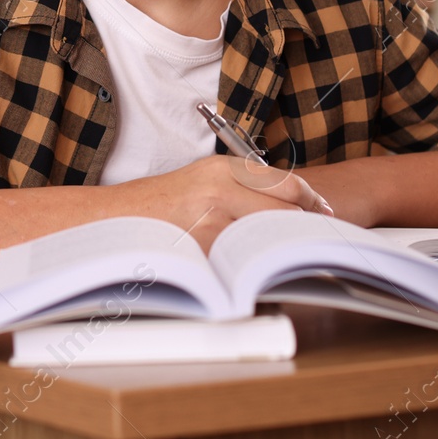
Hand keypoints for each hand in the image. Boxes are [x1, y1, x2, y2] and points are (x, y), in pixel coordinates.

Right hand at [123, 155, 330, 251]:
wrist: (116, 219)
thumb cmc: (160, 203)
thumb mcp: (202, 179)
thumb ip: (243, 185)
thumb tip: (290, 203)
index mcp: (222, 169)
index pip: (288, 184)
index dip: (311, 201)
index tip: (321, 212)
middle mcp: (219, 190)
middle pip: (287, 212)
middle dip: (301, 227)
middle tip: (309, 238)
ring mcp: (211, 221)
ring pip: (269, 239)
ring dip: (278, 249)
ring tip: (279, 254)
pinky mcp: (203, 249)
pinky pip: (244, 261)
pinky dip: (253, 267)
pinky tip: (251, 269)